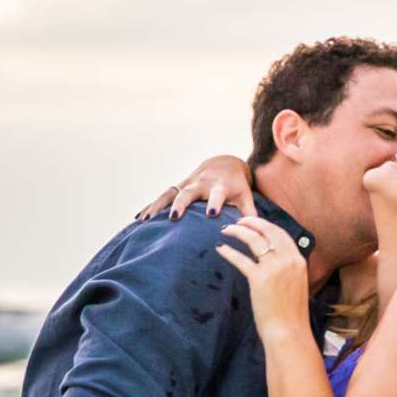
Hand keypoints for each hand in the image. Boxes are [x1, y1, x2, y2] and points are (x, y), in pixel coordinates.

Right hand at [136, 154, 256, 220]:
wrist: (224, 164)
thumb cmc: (237, 186)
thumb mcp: (246, 196)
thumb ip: (250, 213)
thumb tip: (258, 233)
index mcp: (220, 186)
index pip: (217, 194)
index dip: (214, 202)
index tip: (211, 214)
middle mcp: (201, 183)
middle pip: (188, 192)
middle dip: (181, 204)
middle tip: (174, 217)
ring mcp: (187, 184)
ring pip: (170, 193)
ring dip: (157, 206)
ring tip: (146, 220)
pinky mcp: (178, 186)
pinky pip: (162, 196)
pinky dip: (151, 206)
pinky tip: (139, 218)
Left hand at [213, 216, 309, 333]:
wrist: (289, 331)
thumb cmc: (291, 314)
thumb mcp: (296, 285)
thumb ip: (288, 270)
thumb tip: (275, 262)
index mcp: (299, 260)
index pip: (281, 234)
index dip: (266, 225)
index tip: (254, 223)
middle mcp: (288, 260)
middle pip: (268, 230)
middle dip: (251, 222)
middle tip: (238, 221)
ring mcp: (274, 268)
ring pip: (253, 239)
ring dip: (238, 231)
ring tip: (227, 230)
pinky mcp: (259, 279)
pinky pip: (241, 259)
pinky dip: (229, 251)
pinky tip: (221, 249)